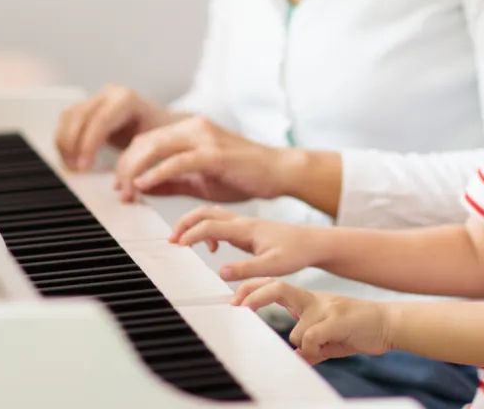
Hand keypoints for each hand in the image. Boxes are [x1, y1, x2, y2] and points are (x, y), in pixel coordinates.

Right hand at [54, 84, 178, 170]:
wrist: (159, 124)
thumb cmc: (159, 135)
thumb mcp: (153, 144)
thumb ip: (137, 158)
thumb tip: (124, 180)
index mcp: (127, 99)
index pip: (101, 120)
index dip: (88, 145)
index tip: (84, 167)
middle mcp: (110, 94)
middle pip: (80, 116)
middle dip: (73, 145)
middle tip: (75, 169)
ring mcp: (97, 98)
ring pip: (69, 116)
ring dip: (64, 143)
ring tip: (71, 166)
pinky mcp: (87, 107)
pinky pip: (66, 120)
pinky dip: (63, 139)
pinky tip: (68, 158)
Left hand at [113, 116, 290, 203]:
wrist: (278, 172)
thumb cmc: (242, 176)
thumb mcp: (199, 179)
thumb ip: (171, 181)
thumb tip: (142, 188)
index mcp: (189, 129)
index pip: (146, 139)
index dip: (127, 162)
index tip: (120, 186)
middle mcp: (194, 126)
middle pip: (145, 140)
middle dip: (125, 166)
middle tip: (119, 191)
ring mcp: (204, 137)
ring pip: (155, 146)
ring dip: (135, 170)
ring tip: (127, 190)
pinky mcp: (214, 153)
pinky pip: (177, 161)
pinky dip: (156, 173)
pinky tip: (144, 185)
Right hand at [169, 206, 320, 280]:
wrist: (312, 242)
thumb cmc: (296, 252)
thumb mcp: (273, 265)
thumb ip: (246, 269)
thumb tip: (221, 272)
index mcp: (246, 228)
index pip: (210, 225)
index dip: (191, 235)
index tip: (177, 247)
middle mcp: (242, 221)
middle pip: (204, 212)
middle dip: (184, 223)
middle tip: (171, 241)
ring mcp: (243, 223)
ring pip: (210, 214)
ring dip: (192, 224)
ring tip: (181, 242)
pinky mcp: (245, 228)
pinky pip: (218, 222)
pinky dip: (205, 230)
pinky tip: (211, 248)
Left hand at [231, 279, 394, 363]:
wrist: (387, 323)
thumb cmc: (356, 329)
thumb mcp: (327, 340)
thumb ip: (310, 347)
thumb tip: (295, 358)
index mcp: (308, 302)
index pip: (275, 287)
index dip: (253, 291)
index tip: (234, 302)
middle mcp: (313, 300)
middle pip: (278, 287)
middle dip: (254, 295)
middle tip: (237, 307)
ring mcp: (325, 308)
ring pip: (297, 328)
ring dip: (304, 344)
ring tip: (323, 347)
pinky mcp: (337, 319)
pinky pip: (312, 337)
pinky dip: (314, 348)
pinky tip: (328, 348)